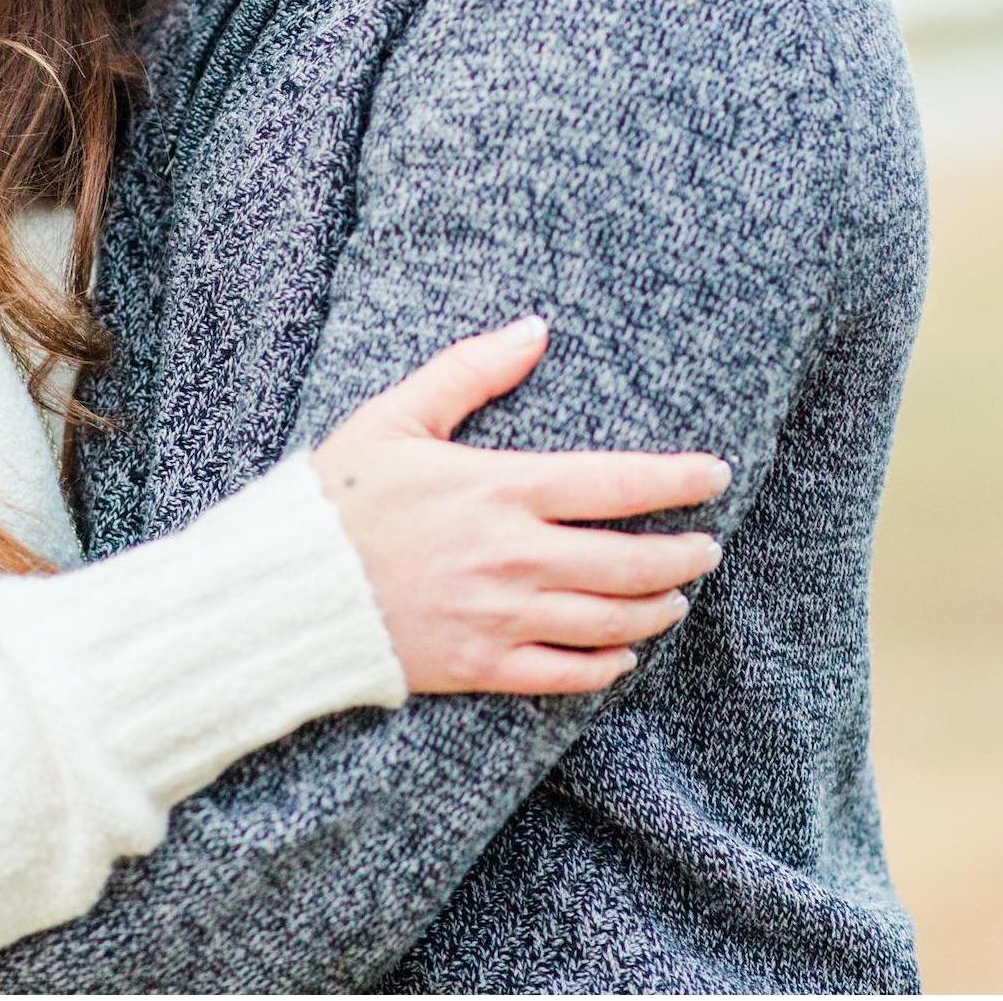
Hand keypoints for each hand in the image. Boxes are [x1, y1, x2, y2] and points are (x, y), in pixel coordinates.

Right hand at [311, 315, 727, 695]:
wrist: (287, 585)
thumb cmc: (340, 493)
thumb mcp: (397, 415)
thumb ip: (470, 370)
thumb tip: (534, 329)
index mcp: (498, 488)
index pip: (614, 484)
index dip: (676, 480)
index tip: (715, 475)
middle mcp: (513, 556)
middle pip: (630, 561)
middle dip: (682, 554)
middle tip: (705, 546)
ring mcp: (501, 616)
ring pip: (609, 620)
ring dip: (655, 608)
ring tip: (675, 596)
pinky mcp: (482, 665)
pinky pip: (566, 674)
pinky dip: (607, 666)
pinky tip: (622, 655)